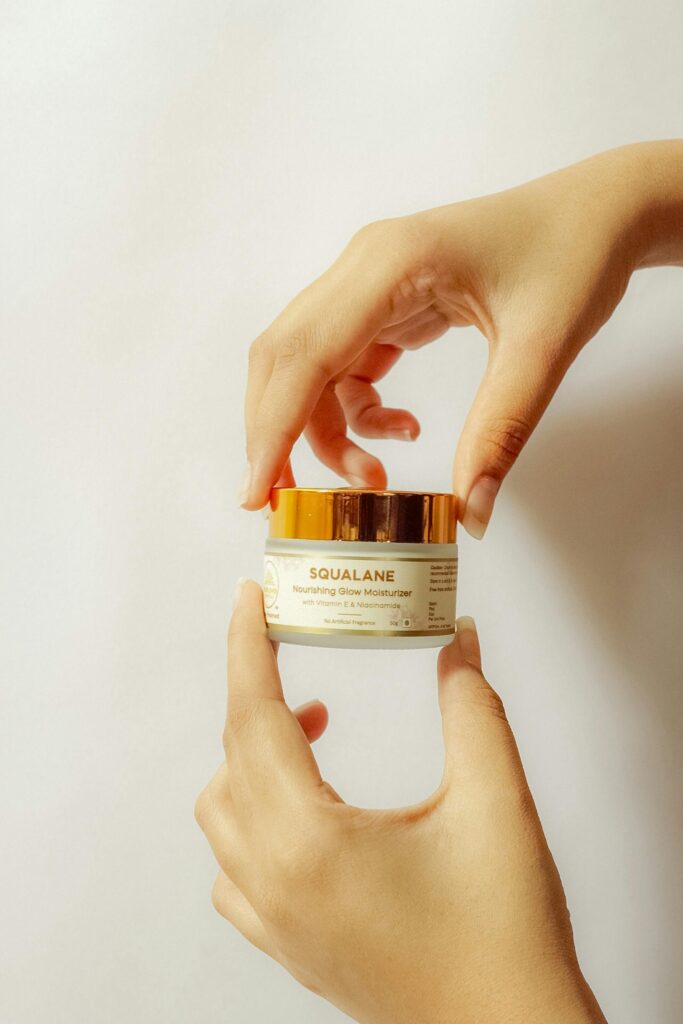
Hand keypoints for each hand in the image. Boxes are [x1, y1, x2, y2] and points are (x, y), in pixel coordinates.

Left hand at [195, 581, 605, 1023]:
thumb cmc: (504, 934)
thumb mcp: (495, 802)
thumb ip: (471, 708)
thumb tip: (457, 639)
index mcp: (310, 842)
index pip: (256, 719)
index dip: (248, 648)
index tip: (249, 598)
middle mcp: (274, 884)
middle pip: (234, 758)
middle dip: (259, 690)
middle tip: (293, 644)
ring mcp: (275, 923)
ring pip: (222, 814)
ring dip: (251, 755)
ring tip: (312, 726)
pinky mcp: (289, 947)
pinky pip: (233, 871)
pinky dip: (249, 818)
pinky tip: (301, 808)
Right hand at [242, 140, 682, 536]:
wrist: (598, 214)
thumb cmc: (574, 255)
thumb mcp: (544, 348)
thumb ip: (501, 432)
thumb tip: (470, 514)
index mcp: (391, 263)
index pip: (304, 352)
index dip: (272, 427)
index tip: (260, 491)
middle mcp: (364, 268)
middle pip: (285, 360)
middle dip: (278, 435)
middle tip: (286, 502)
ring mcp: (369, 284)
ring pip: (310, 369)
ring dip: (326, 431)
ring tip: (377, 475)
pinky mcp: (384, 304)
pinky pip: (343, 368)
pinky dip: (356, 412)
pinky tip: (401, 428)